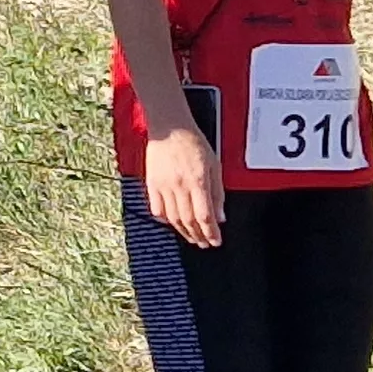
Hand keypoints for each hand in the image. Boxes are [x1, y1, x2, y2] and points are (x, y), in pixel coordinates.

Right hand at [144, 126, 223, 246]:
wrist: (168, 127)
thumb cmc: (193, 141)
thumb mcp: (214, 164)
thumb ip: (217, 192)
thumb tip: (220, 217)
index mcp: (197, 181)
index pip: (205, 216)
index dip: (211, 232)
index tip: (215, 241)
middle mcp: (180, 186)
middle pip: (189, 220)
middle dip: (199, 236)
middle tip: (205, 244)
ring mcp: (164, 186)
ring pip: (173, 218)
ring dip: (184, 232)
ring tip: (192, 238)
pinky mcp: (152, 183)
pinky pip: (157, 208)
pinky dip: (165, 219)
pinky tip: (172, 223)